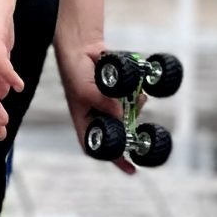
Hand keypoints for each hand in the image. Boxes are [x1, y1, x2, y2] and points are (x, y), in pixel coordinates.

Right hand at [55, 27, 131, 171]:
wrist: (81, 47)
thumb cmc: (74, 72)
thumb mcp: (86, 91)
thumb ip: (104, 104)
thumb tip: (124, 116)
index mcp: (85, 123)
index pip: (98, 148)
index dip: (114, 159)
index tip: (131, 169)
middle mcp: (98, 116)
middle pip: (119, 133)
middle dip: (131, 130)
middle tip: (142, 131)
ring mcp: (109, 104)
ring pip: (129, 115)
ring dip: (135, 110)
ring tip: (138, 100)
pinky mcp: (118, 92)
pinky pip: (132, 99)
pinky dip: (137, 97)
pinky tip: (139, 93)